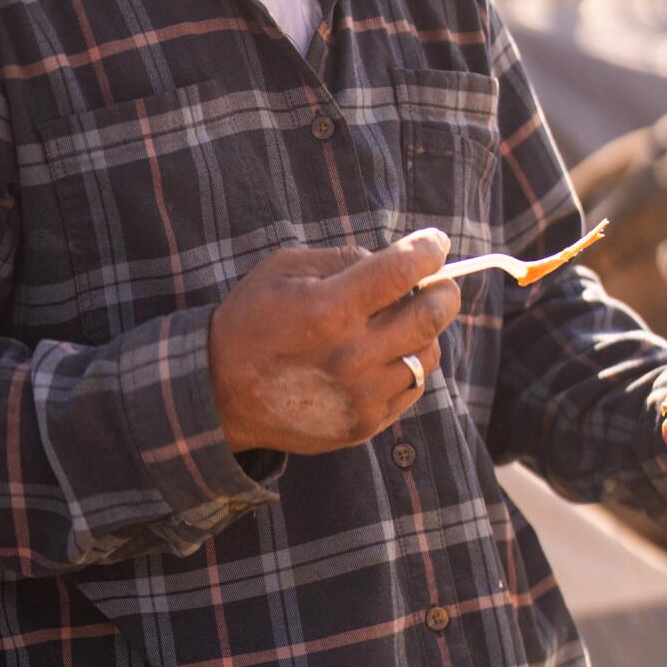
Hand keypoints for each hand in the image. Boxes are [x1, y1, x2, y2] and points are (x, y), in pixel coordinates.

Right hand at [209, 229, 459, 454]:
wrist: (221, 397)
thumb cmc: (251, 322)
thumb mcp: (282, 270)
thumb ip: (341, 258)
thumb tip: (395, 260)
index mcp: (328, 309)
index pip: (402, 271)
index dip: (429, 250)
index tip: (437, 243)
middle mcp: (351, 355)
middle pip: (431, 316)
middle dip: (445, 292)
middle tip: (439, 284)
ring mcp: (361, 395)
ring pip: (428, 356)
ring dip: (424, 333)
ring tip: (400, 324)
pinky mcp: (365, 423)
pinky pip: (413, 389)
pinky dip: (408, 366)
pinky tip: (384, 356)